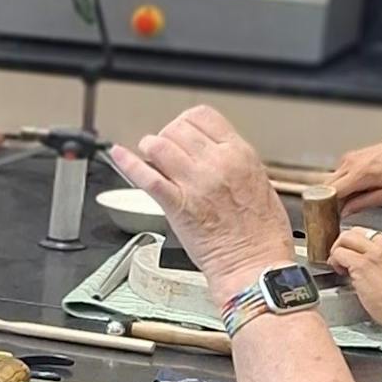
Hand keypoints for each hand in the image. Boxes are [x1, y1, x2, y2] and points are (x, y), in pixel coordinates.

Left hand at [111, 106, 293, 310]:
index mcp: (240, 155)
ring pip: (160, 146)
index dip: (185, 122)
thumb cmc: (262, 234)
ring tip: (150, 155)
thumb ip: (234, 164)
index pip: (202, 116)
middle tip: (165, 148)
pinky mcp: (176, 204)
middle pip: (177, 128)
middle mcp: (217, 164)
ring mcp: (194, 183)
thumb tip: (212, 154)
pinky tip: (119, 155)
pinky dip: (128, 163)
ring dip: (150, 148)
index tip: (181, 131)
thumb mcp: (260, 184)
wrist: (255, 265)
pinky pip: (146, 177)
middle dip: (166, 135)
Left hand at [328, 227, 381, 332]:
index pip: (366, 234)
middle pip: (353, 232)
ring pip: (344, 239)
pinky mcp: (362, 264)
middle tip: (340, 258)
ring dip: (336, 251)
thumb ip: (380, 259)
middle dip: (342, 244)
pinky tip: (341, 272)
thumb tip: (361, 257)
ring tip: (339, 265)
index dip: (354, 244)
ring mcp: (374, 253)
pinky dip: (334, 262)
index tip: (351, 254)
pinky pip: (338, 254)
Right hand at [329, 139, 381, 213]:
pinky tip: (359, 181)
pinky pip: (339, 170)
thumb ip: (362, 204)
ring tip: (357, 191)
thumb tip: (345, 211)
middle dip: (332, 196)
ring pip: (332, 177)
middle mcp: (351, 163)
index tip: (332, 210)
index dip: (328, 203)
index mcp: (359, 175)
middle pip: (327, 184)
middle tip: (344, 205)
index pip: (330, 191)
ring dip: (338, 187)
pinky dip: (344, 179)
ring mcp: (349, 157)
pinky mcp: (351, 154)